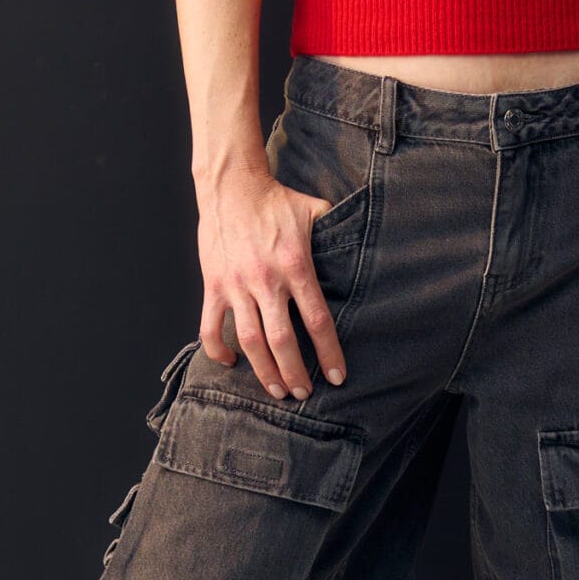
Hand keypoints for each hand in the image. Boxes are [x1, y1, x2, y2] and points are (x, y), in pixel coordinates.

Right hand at [195, 165, 346, 400]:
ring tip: (276, 390)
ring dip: (263, 371)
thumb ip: (338, 233)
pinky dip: (218, 350)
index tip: (337, 377)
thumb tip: (367, 245)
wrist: (231, 185)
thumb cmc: (276, 201)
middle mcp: (266, 280)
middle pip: (282, 340)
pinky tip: (231, 363)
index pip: (317, 321)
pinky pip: (211, 327)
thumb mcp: (316, 212)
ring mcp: (236, 285)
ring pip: (249, 340)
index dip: (328, 353)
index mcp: (296, 266)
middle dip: (295, 373)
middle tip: (303, 394)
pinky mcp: (214, 284)